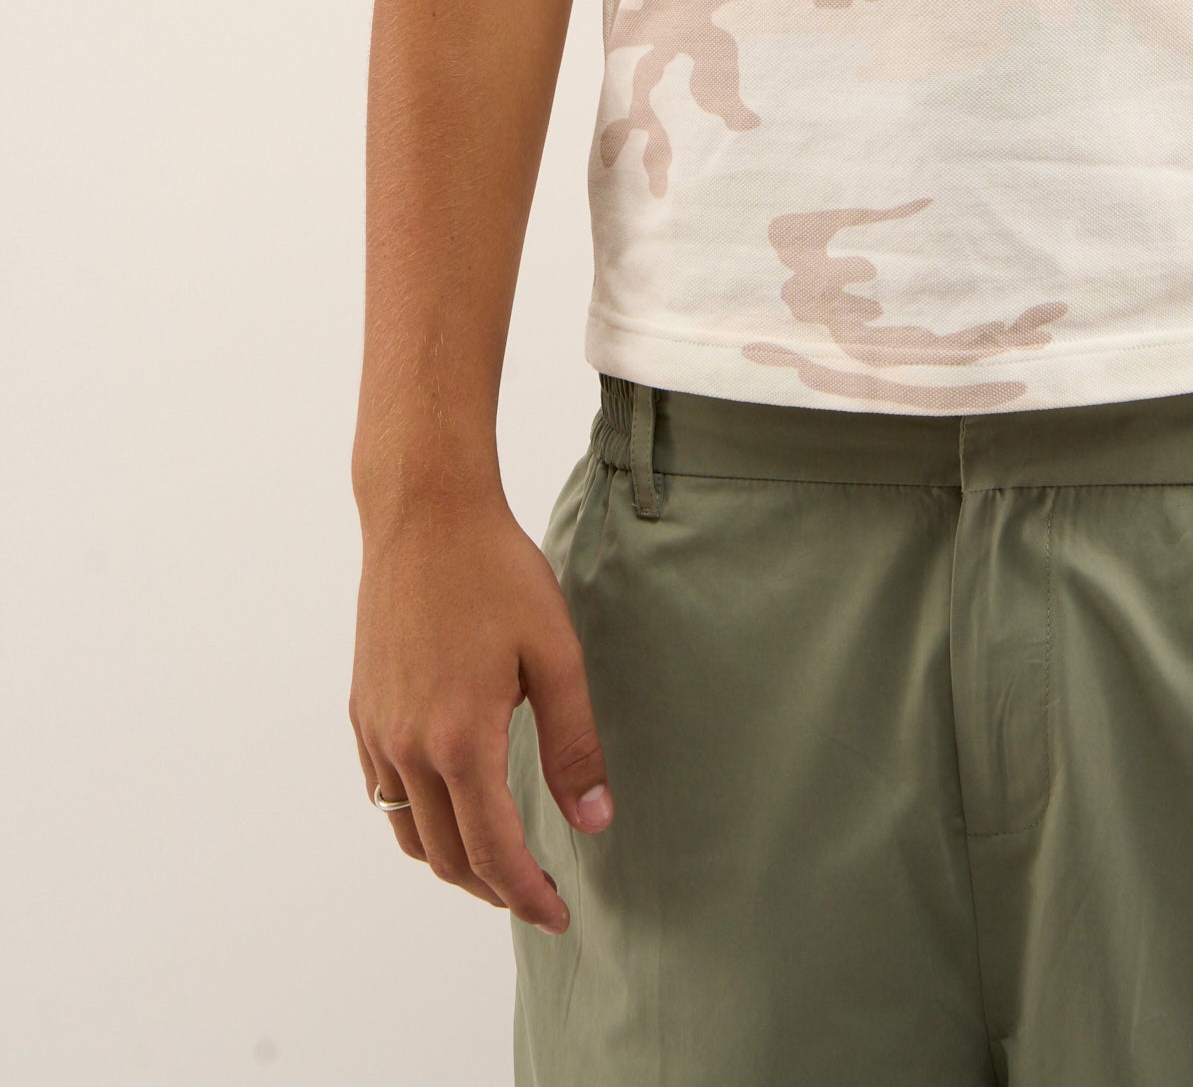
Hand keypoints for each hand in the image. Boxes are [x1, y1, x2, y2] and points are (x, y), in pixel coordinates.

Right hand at [350, 488, 612, 934]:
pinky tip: (450, 804)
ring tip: (498, 861)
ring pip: (408, 832)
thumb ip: (574, 744)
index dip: (527, 895)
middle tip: (537, 895)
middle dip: (494, 888)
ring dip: (452, 860)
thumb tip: (595, 821)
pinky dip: (417, 819)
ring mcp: (377, 730)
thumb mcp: (556, 654)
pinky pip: (383, 792)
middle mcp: (407, 748)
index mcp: (460, 740)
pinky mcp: (362, 709)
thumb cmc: (497, 573)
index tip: (558, 916)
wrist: (424, 513)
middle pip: (447, 855)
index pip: (494, 852)